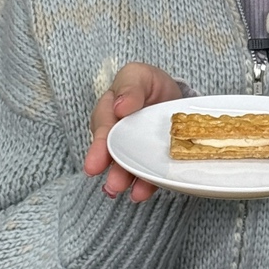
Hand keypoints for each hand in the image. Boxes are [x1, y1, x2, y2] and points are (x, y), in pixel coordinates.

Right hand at [83, 62, 182, 201]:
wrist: (173, 97)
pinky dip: (143, 184)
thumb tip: (119, 107)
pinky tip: (141, 193)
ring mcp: (131, 148)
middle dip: (112, 168)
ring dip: (124, 179)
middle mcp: (116, 132)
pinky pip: (144, 173)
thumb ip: (130, 87)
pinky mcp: (147, 160)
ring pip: (125, 165)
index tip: (95, 164)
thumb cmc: (149, 84)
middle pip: (112, 152)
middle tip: (113, 184)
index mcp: (110, 110)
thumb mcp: (140, 76)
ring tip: (126, 191)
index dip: (100, 147)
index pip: (104, 127)